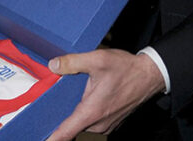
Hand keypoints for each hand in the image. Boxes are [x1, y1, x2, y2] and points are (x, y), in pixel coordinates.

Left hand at [46, 49, 165, 139]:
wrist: (150, 75)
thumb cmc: (126, 69)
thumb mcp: (97, 59)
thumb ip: (73, 62)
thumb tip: (53, 65)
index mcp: (92, 111)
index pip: (66, 132)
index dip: (52, 138)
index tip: (43, 140)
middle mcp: (99, 124)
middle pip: (72, 130)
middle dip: (59, 124)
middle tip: (45, 115)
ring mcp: (106, 125)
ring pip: (82, 128)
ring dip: (73, 121)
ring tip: (61, 108)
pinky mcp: (110, 123)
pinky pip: (91, 126)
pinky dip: (83, 120)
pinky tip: (80, 105)